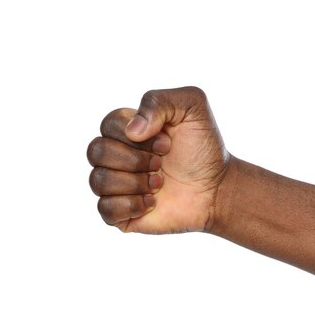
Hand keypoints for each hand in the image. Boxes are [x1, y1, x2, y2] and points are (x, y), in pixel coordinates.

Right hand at [87, 86, 230, 232]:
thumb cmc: (204, 149)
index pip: (107, 124)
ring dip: (135, 182)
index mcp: (127, 130)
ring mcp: (116, 186)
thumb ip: (158, 101)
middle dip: (136, 159)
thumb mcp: (191, 106)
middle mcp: (116, 156)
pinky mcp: (120, 214)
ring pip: (97, 181)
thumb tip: (132, 131)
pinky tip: (152, 202)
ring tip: (159, 184)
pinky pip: (104, 209)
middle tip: (162, 164)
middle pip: (96, 151)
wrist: (218, 189)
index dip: (139, 137)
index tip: (167, 143)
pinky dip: (132, 205)